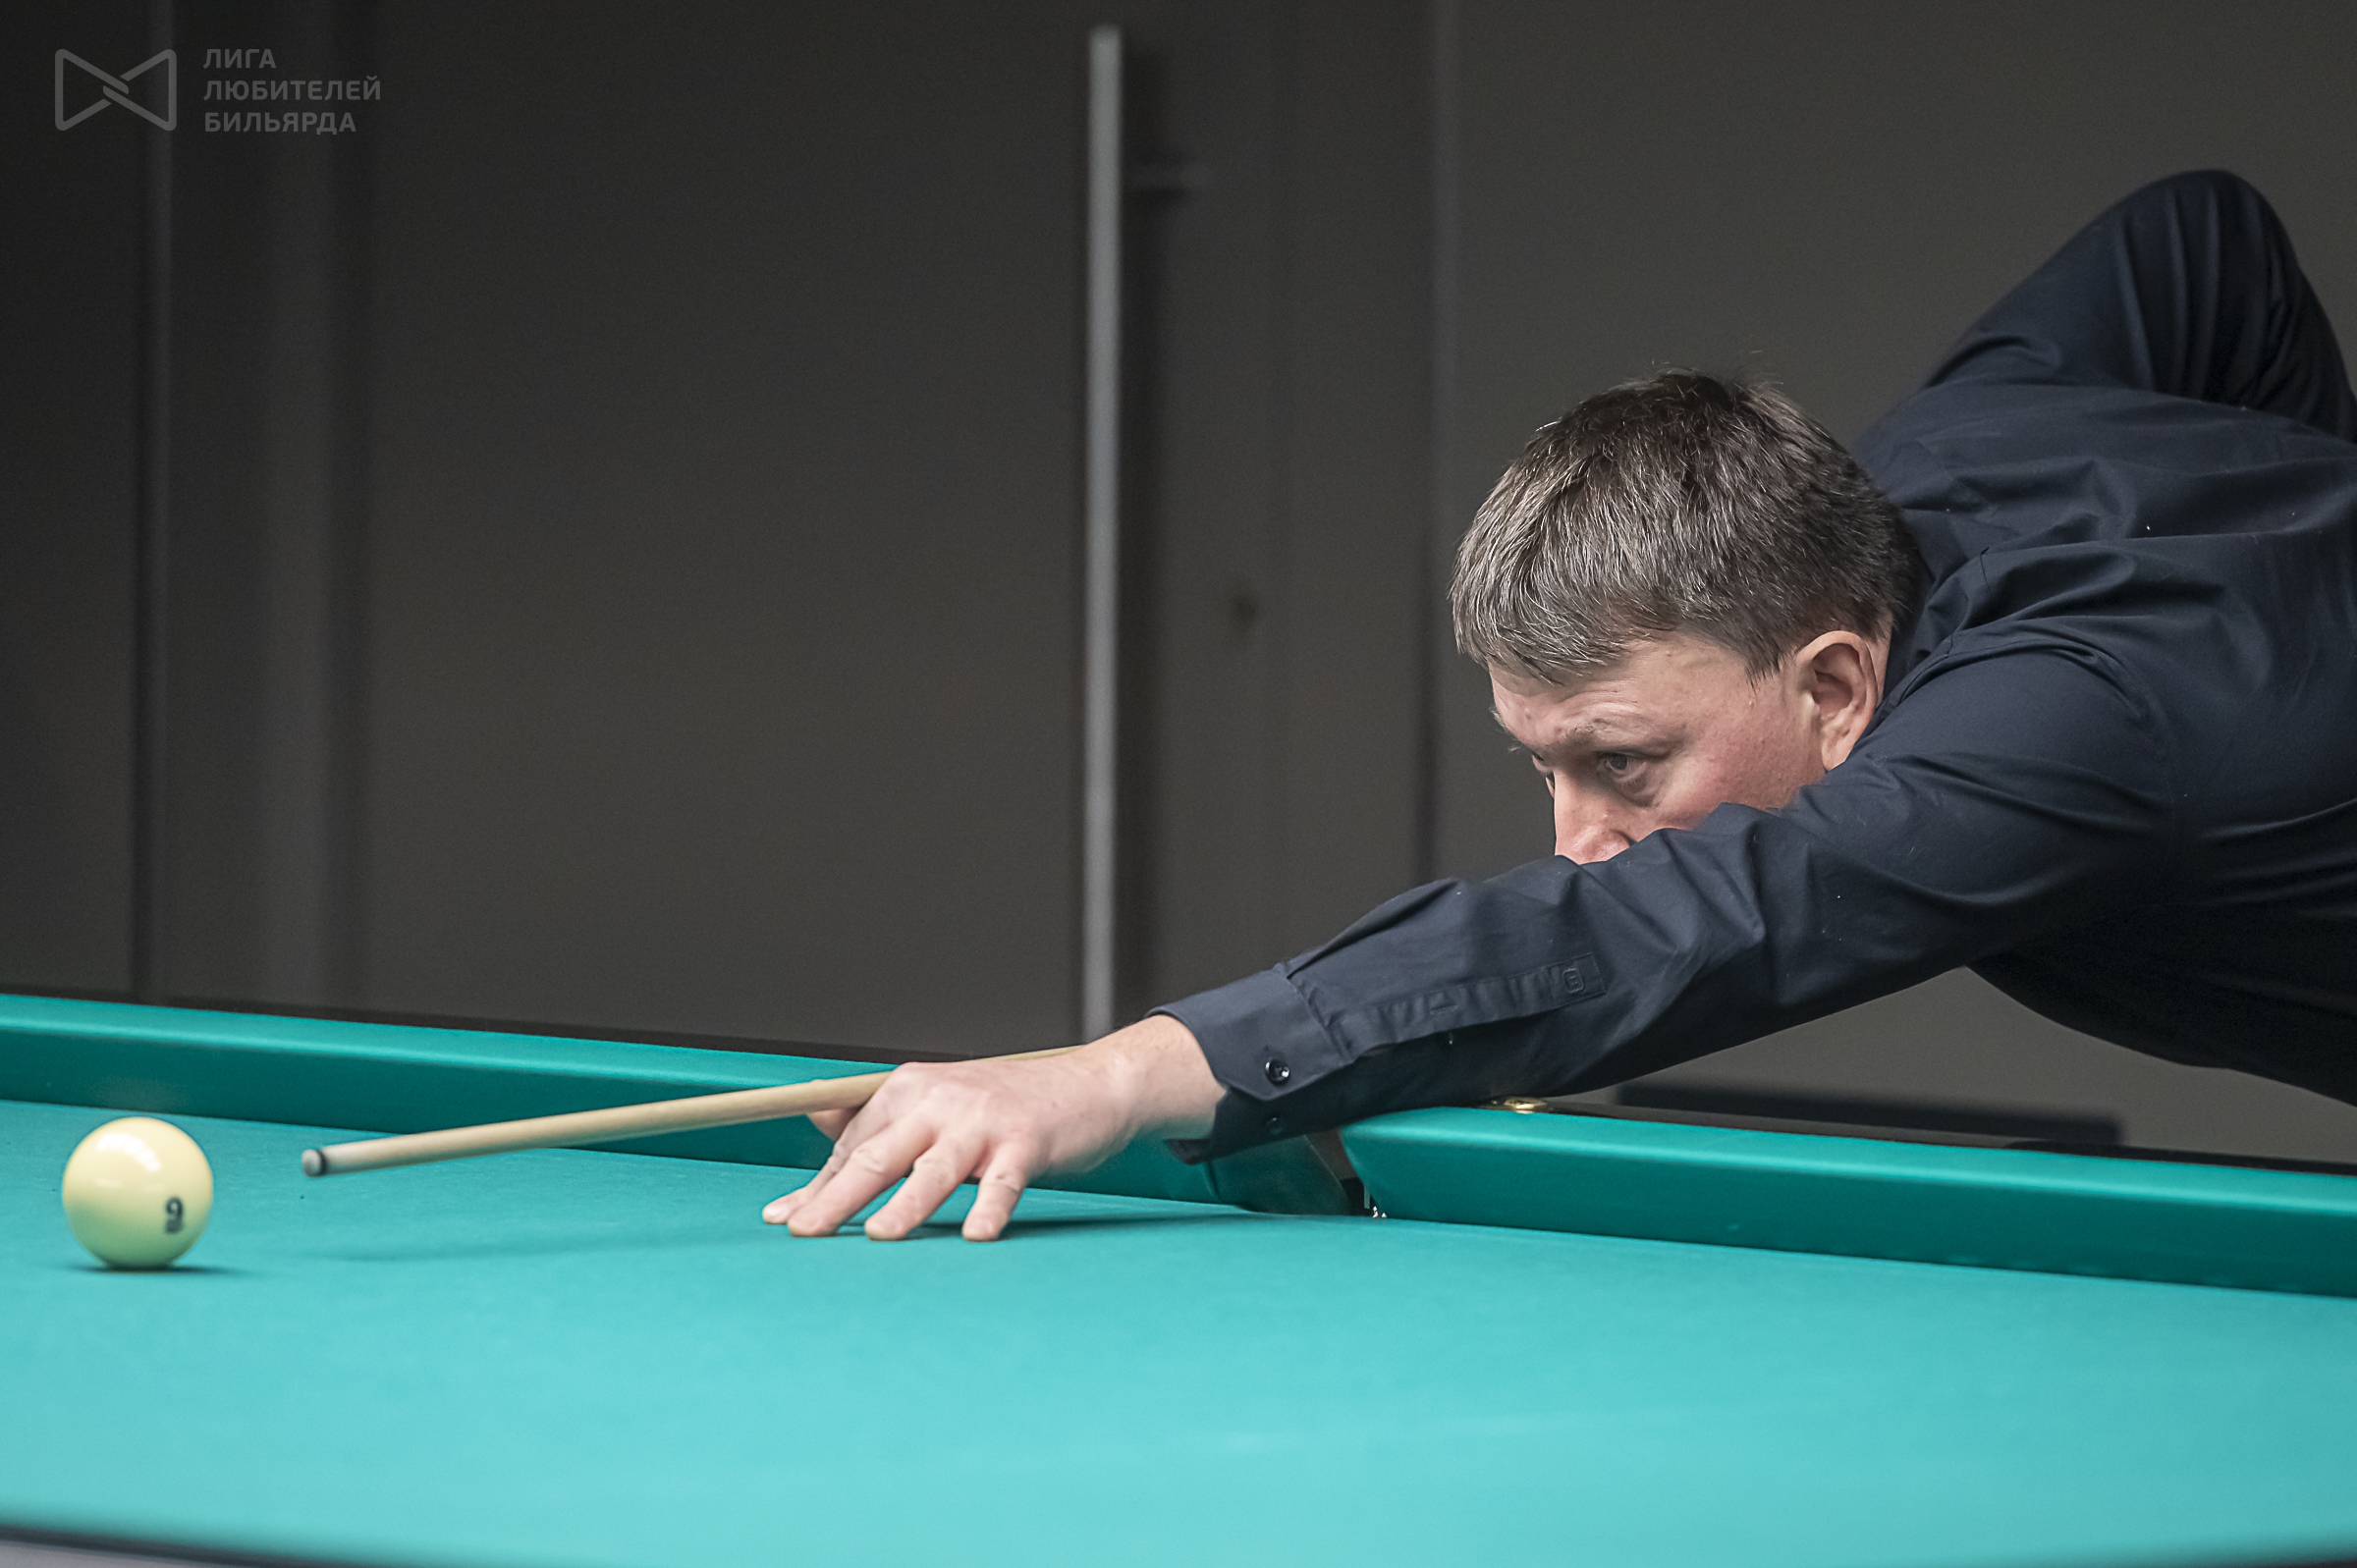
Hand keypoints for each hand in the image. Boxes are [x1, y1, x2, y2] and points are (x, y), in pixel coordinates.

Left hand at [762, 1014, 1221, 1241]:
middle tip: (802, 1231)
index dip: (820, 1185)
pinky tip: (975, 1236)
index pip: (855, 1144)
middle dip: (838, 1196)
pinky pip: (1005, 1183)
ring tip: (879, 1236)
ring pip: (936, 1169)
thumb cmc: (1004, 1107)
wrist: (1088, 1086)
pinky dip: (990, 1209)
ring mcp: (984, 1122)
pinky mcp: (1027, 1142)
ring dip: (906, 1205)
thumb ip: (879, 1118)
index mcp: (910, 1088)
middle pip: (880, 1154)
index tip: (785, 1219)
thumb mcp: (936, 1102)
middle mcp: (941, 1099)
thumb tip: (813, 1117)